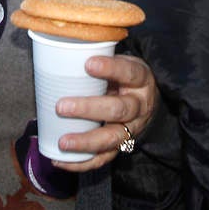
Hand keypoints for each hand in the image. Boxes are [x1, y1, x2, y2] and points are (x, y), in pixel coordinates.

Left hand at [51, 53, 156, 171]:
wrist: (147, 96)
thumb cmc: (124, 74)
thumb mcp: (121, 60)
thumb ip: (100, 55)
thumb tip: (61, 47)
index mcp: (139, 79)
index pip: (128, 72)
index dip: (110, 68)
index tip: (88, 63)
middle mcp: (139, 105)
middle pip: (118, 110)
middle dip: (88, 109)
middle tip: (61, 106)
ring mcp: (132, 128)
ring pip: (112, 138)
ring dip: (85, 142)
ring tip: (62, 142)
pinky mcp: (122, 144)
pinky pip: (105, 158)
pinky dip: (83, 162)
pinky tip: (61, 161)